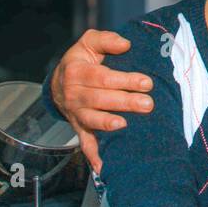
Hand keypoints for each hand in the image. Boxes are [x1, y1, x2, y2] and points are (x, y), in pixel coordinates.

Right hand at [50, 29, 153, 171]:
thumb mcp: (89, 42)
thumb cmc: (81, 61)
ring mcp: (76, 114)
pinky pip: (85, 144)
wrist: (59, 83)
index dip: (124, 80)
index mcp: (77, 71)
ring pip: (92, 120)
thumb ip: (106, 40)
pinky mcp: (79, 128)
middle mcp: (74, 94)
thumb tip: (125, 44)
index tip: (147, 82)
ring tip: (125, 125)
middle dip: (125, 102)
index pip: (102, 77)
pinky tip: (105, 166)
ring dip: (108, 124)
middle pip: (100, 99)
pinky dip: (94, 156)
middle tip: (148, 104)